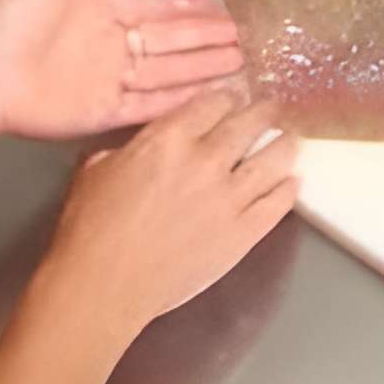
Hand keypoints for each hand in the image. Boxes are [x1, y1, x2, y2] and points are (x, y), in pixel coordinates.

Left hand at [0, 0, 245, 139]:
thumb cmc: (9, 17)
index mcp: (103, 10)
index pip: (160, 10)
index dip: (194, 12)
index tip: (227, 12)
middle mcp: (113, 46)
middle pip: (173, 43)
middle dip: (210, 41)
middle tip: (248, 41)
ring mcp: (110, 81)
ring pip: (169, 75)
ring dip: (203, 71)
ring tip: (242, 67)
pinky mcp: (103, 114)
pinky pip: (149, 107)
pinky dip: (180, 103)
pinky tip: (208, 98)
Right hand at [43, 89, 298, 331]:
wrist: (104, 285)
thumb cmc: (91, 228)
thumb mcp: (97, 169)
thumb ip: (130, 149)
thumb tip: (142, 149)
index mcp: (169, 138)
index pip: (214, 101)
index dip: (227, 97)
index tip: (234, 98)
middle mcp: (207, 160)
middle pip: (250, 122)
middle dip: (264, 111)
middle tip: (272, 109)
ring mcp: (230, 198)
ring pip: (275, 158)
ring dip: (286, 144)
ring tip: (291, 139)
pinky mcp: (243, 234)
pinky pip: (277, 204)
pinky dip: (288, 189)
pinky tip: (293, 182)